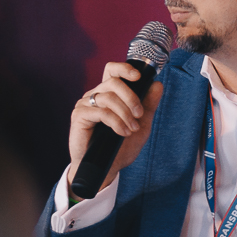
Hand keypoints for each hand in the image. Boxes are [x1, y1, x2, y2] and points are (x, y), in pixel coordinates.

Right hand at [67, 63, 164, 195]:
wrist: (106, 168)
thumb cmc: (120, 147)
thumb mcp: (141, 125)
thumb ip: (148, 105)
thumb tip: (157, 85)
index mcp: (109, 93)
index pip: (112, 70)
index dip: (124, 69)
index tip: (138, 77)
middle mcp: (95, 95)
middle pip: (113, 82)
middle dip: (131, 97)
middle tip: (139, 114)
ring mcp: (86, 104)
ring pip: (108, 97)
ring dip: (125, 113)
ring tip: (132, 129)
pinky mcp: (79, 116)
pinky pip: (101, 112)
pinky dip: (115, 122)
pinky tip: (122, 132)